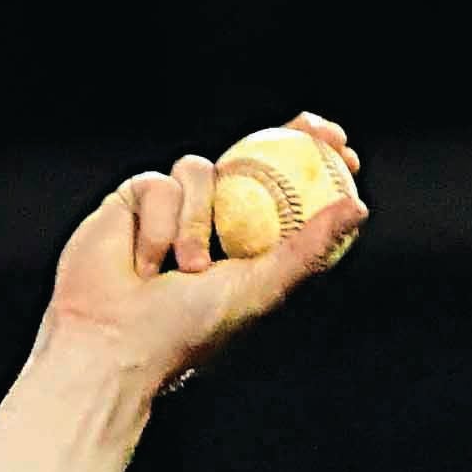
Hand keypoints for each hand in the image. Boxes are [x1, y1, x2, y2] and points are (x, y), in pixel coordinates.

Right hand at [37, 118, 365, 393]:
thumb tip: (358, 208)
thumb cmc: (187, 331)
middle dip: (288, 137)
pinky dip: (158, 221)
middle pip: (252, 160)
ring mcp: (173, 209)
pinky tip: (144, 263)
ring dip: (194, 221)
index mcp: (248, 249)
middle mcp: (214, 223)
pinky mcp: (134, 200)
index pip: (287, 196)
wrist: (113, 341)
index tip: (345, 152)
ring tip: (183, 271)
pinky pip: (159, 182)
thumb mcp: (261, 288)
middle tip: (312, 130)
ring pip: (198, 170)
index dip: (315, 165)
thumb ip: (307, 249)